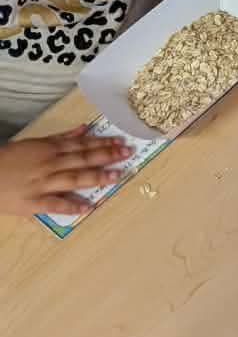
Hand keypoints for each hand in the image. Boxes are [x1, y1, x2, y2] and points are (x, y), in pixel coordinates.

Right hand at [0, 127, 131, 218]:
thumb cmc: (10, 158)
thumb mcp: (36, 142)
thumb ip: (62, 137)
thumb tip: (85, 128)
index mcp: (50, 149)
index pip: (82, 145)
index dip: (103, 144)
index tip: (121, 143)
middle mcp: (50, 164)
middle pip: (82, 159)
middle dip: (106, 156)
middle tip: (127, 155)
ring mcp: (42, 184)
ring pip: (73, 179)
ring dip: (96, 177)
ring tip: (116, 176)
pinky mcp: (32, 202)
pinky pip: (54, 204)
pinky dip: (71, 206)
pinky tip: (87, 208)